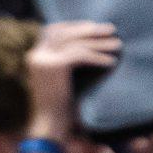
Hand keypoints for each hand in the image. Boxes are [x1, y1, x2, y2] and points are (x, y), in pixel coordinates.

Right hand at [23, 21, 120, 138]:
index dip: (74, 26)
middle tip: (111, 29)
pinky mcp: (55, 66)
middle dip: (90, 30)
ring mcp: (44, 59)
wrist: (50, 126)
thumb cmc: (59, 107)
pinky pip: (82, 55)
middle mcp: (36, 55)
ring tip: (118, 45)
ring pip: (77, 43)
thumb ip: (66, 59)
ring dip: (100, 43)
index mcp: (34, 55)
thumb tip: (88, 43)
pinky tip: (112, 62)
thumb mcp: (60, 78)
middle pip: (67, 33)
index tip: (92, 26)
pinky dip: (98, 57)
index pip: (53, 30)